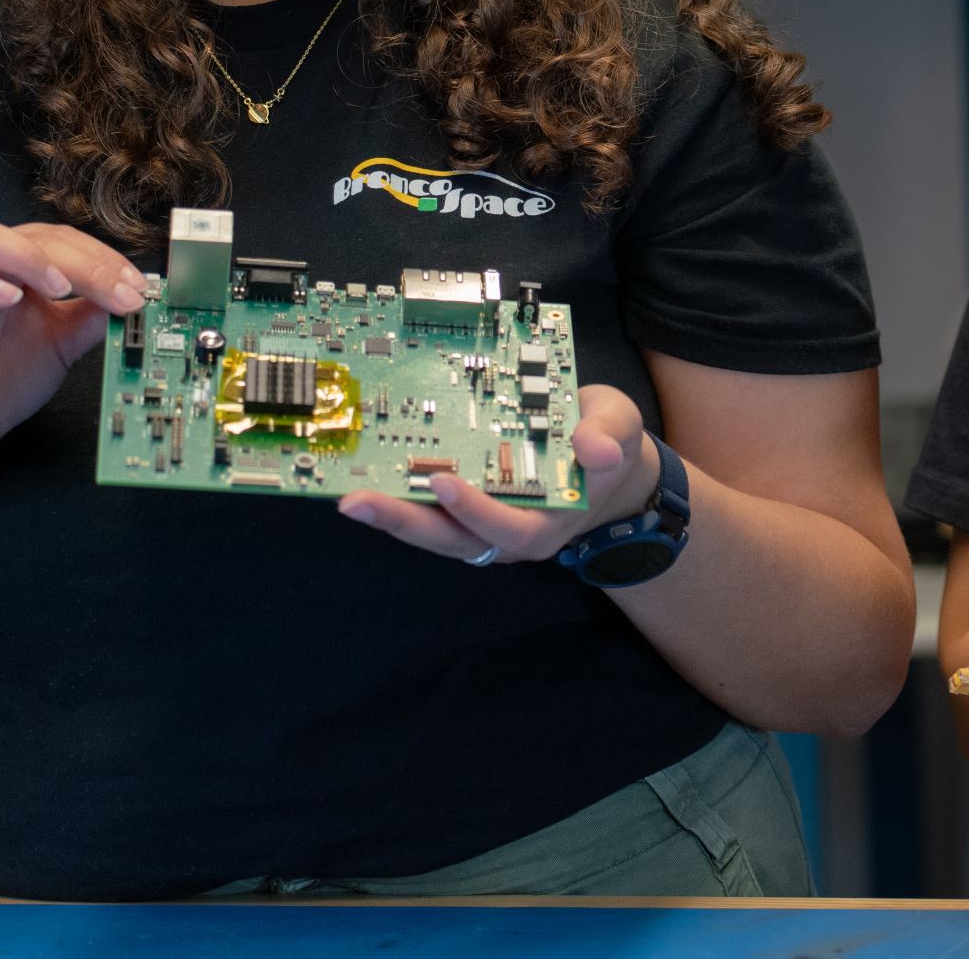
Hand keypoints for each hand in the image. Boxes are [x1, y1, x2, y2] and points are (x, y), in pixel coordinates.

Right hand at [0, 217, 146, 475]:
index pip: (62, 240)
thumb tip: (133, 296)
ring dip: (26, 256)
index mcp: (15, 266)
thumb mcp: (61, 345)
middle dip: (82, 261)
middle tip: (118, 290)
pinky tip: (10, 299)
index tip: (138, 286)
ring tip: (62, 286)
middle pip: (31, 236)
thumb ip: (90, 317)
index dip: (102, 257)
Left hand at [338, 383, 662, 569]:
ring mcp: (483, 525)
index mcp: (550, 520)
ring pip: (433, 532)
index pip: (507, 527)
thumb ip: (609, 437)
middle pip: (451, 539)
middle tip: (356, 503)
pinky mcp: (465, 511)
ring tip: (346, 497)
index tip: (442, 482)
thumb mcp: (621, 428)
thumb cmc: (607, 442)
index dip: (474, 509)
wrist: (603, 457)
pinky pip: (429, 514)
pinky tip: (366, 481)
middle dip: (403, 523)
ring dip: (390, 516)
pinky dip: (399, 500)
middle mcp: (509, 534)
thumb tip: (597, 450)